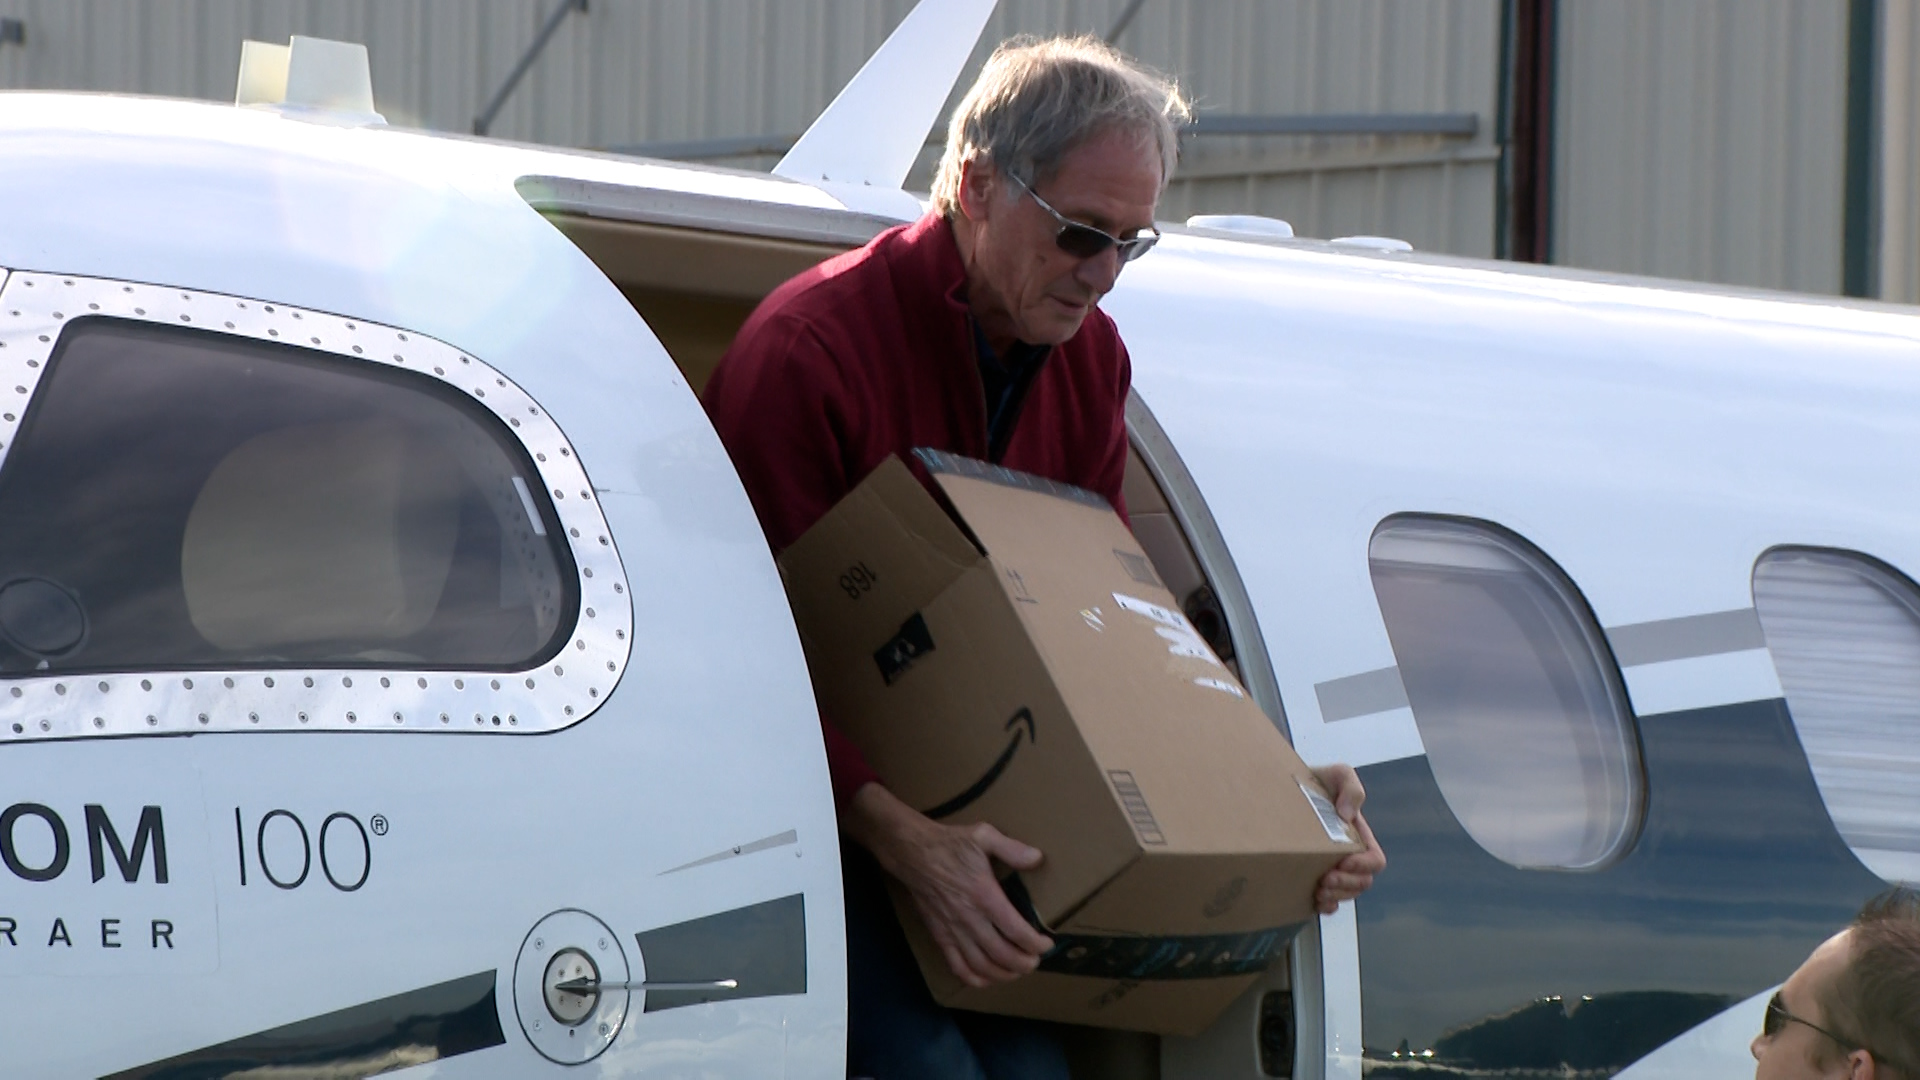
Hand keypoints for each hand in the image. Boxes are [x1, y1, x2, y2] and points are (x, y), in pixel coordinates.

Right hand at [842, 783, 1054, 987]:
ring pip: (981, 966)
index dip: (1036, 944)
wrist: (912, 853)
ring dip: (1003, 974)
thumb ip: (1011, 849)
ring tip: (1018, 970)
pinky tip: (988, 978)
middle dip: (1024, 964)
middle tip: (1035, 961)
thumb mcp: (983, 836)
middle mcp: (969, 918)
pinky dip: (974, 979)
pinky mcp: (939, 935)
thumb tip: (1037, 858)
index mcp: (984, 895)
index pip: (1016, 931)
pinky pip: (957, 966)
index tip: (1047, 944)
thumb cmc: (950, 844)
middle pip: (1002, 955)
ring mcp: (953, 930)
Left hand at [1311, 763, 1385, 913]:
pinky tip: (1316, 901)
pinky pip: (1330, 902)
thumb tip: (1348, 815)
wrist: (1284, 788)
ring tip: (1317, 890)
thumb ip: (1350, 788)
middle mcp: (1350, 855)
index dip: (1363, 866)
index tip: (1343, 861)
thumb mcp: (1337, 774)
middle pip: (1362, 882)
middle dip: (1346, 884)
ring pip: (1347, 894)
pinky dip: (1327, 907)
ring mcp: (1333, 867)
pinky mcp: (1314, 875)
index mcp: (1359, 836)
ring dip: (1336, 897)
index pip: (1375, 861)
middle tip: (1324, 879)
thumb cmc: (1315, 781)